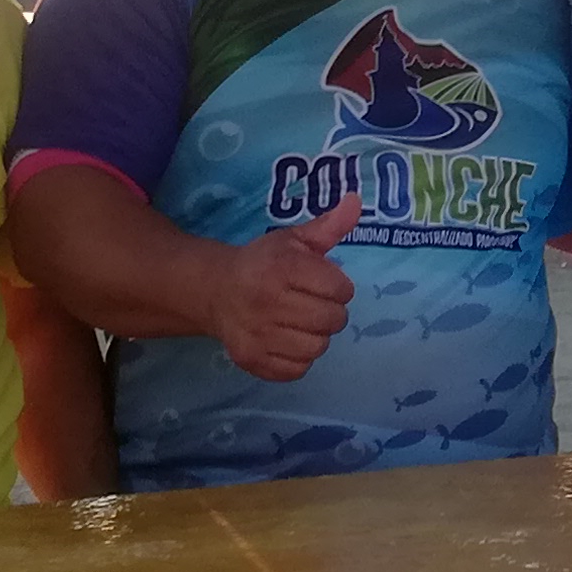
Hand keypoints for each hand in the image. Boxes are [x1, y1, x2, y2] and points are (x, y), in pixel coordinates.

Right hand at [206, 197, 361, 379]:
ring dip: (316, 335)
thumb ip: (329, 226)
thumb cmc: (263, 262)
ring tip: (300, 322)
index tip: (323, 283)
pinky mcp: (252, 359)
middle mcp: (268, 301)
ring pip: (318, 347)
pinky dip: (299, 357)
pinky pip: (297, 369)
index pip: (340, 289)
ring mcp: (258, 334)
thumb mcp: (293, 239)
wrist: (215, 290)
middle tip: (313, 304)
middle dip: (330, 311)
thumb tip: (357, 201)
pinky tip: (287, 339)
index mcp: (282, 268)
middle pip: (333, 320)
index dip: (338, 287)